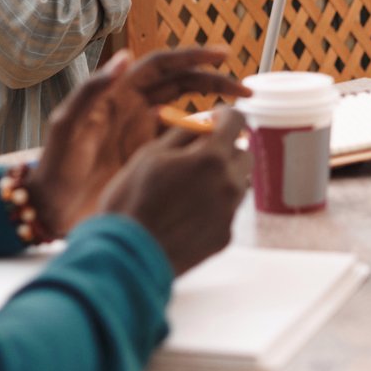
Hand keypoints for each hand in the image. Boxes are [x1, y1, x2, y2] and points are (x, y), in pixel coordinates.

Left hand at [27, 47, 249, 234]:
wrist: (50, 209)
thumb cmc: (54, 166)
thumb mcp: (68, 126)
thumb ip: (93, 90)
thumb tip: (125, 57)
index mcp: (117, 94)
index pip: (162, 66)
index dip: (193, 58)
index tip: (223, 56)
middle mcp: (134, 108)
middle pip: (182, 85)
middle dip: (215, 82)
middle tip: (245, 92)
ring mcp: (143, 133)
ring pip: (186, 113)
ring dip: (213, 112)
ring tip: (239, 120)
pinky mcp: (148, 158)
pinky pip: (181, 143)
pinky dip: (202, 141)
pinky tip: (218, 147)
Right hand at [98, 109, 251, 273]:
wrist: (127, 255)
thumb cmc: (132, 200)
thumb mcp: (151, 155)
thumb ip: (184, 133)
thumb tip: (203, 121)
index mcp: (211, 158)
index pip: (238, 122)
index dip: (227, 115)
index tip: (216, 118)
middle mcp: (229, 184)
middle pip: (243, 154)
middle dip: (226, 148)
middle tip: (199, 154)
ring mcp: (229, 213)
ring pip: (238, 183)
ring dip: (221, 178)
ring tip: (188, 188)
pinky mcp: (225, 236)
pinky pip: (228, 211)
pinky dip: (214, 206)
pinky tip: (186, 214)